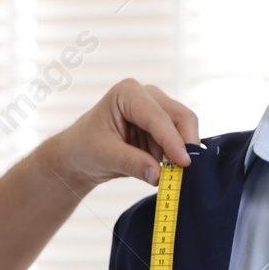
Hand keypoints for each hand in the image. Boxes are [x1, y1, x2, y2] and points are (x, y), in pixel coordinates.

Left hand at [47, 78, 199, 191]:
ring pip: (184, 129)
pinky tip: (167, 172)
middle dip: (185, 143)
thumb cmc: (85, 147)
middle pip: (180, 116)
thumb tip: (159, 175)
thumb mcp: (105, 156)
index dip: (172, 140)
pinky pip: (178, 142)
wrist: (80, 153)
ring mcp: (158, 110)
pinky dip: (176, 158)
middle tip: (187, 171)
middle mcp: (147, 96)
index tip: (184, 162)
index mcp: (128, 93)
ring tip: (172, 176)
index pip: (157, 116)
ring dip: (181, 153)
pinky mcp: (163, 127)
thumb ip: (132, 163)